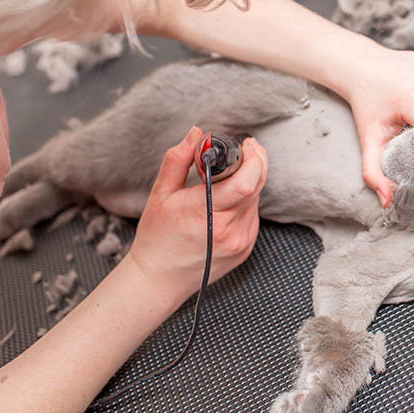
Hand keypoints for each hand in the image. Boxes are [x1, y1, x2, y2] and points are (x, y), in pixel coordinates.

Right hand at [127, 127, 267, 303]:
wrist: (160, 279)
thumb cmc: (157, 237)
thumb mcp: (160, 194)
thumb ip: (178, 159)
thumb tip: (197, 133)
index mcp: (208, 213)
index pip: (246, 180)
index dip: (253, 157)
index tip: (246, 143)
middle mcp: (230, 230)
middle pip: (257, 186)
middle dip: (254, 163)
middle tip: (244, 150)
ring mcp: (241, 242)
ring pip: (255, 200)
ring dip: (247, 183)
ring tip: (223, 181)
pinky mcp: (246, 248)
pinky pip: (252, 215)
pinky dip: (243, 202)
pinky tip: (225, 203)